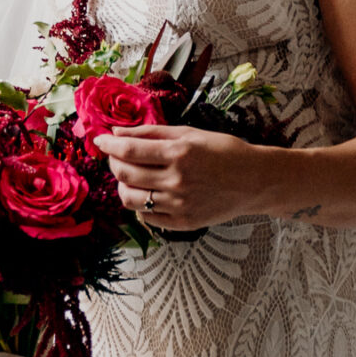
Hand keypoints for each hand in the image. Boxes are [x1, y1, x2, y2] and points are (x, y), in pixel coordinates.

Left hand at [95, 126, 276, 230]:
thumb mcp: (190, 133)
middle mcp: (177, 180)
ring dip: (123, 185)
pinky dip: (140, 204)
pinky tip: (148, 192)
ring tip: (130, 176)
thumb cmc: (225, 151)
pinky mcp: (183, 223)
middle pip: (126, 174)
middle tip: (116, 155)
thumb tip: (118, 133)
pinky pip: (147, 216)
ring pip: (131, 199)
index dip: (108, 145)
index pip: (129, 151)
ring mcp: (180, 205)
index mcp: (180, 154)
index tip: (99, 140)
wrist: (255, 181)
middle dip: (114, 162)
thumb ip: (152, 133)